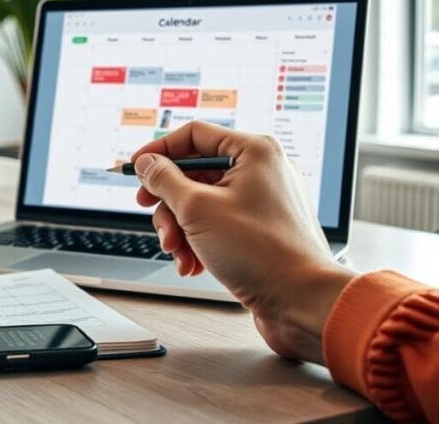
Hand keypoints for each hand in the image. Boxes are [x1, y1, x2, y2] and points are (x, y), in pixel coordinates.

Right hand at [131, 121, 355, 363]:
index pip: (194, 135)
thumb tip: (147, 163)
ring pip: (202, 203)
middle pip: (194, 173)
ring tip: (178, 253)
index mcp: (254, 151)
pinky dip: (199, 242)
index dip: (159, 150)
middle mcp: (262, 170)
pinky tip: (193, 265)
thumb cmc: (262, 253)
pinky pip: (218, 224)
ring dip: (181, 229)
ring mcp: (262, 201)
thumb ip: (164, 180)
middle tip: (157, 219)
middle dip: (169, 203)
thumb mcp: (197, 210)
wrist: (302, 302)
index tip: (136, 169)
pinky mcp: (260, 229)